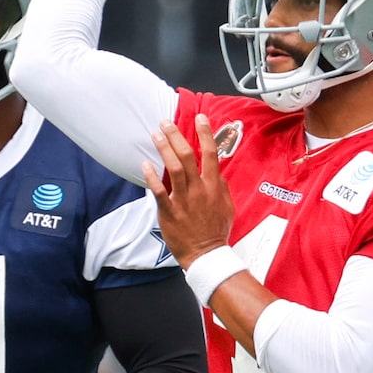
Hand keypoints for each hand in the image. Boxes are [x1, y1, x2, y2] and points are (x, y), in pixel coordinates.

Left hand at [144, 115, 236, 267]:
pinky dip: (152, 176)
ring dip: (164, 149)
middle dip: (176, 136)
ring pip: (174, 168)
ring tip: (156, 135)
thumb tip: (218, 171)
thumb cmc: (216, 232)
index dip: (205, 133)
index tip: (200, 118)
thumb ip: (222, 187)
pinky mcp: (169, 212)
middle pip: (188, 155)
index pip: (211, 154)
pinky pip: (159, 191)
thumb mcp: (227, 206)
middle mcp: (199, 190)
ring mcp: (184, 200)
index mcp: (214, 186)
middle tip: (166, 123)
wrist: (207, 255)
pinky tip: (145, 164)